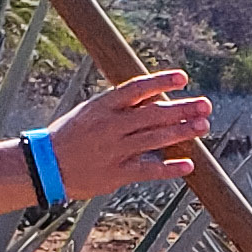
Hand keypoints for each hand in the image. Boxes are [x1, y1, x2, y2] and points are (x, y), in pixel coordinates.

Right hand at [49, 70, 208, 198]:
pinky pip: (148, 170)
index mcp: (103, 106)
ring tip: (203, 126)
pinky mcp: (117, 173)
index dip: (161, 82)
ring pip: (155, 139)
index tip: (183, 78)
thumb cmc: (70, 136)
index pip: (136, 88)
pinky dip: (169, 168)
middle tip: (205, 105)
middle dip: (181, 108)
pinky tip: (188, 165)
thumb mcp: (89, 112)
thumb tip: (152, 98)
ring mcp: (115, 149)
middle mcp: (111, 125)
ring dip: (182, 132)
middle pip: (153, 114)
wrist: (45, 165)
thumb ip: (119, 107)